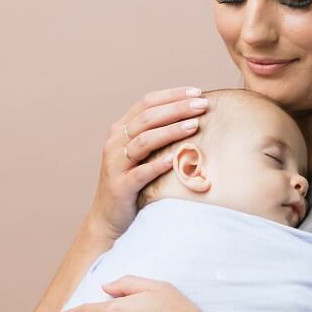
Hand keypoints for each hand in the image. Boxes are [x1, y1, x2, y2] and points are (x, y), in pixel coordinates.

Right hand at [86, 86, 208, 242]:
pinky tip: (174, 159)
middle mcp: (115, 143)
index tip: (197, 93)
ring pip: (144, 141)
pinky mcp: (121, 186)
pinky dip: (158, 165)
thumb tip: (193, 119)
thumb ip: (158, 137)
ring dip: (171, 131)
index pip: (146, 103)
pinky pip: (141, 173)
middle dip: (177, 109)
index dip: (172, 95)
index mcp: (121, 130)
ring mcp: (116, 164)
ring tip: (194, 125)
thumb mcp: (142, 155)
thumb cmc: (133, 184)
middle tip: (202, 105)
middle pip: (147, 118)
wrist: (109, 218)